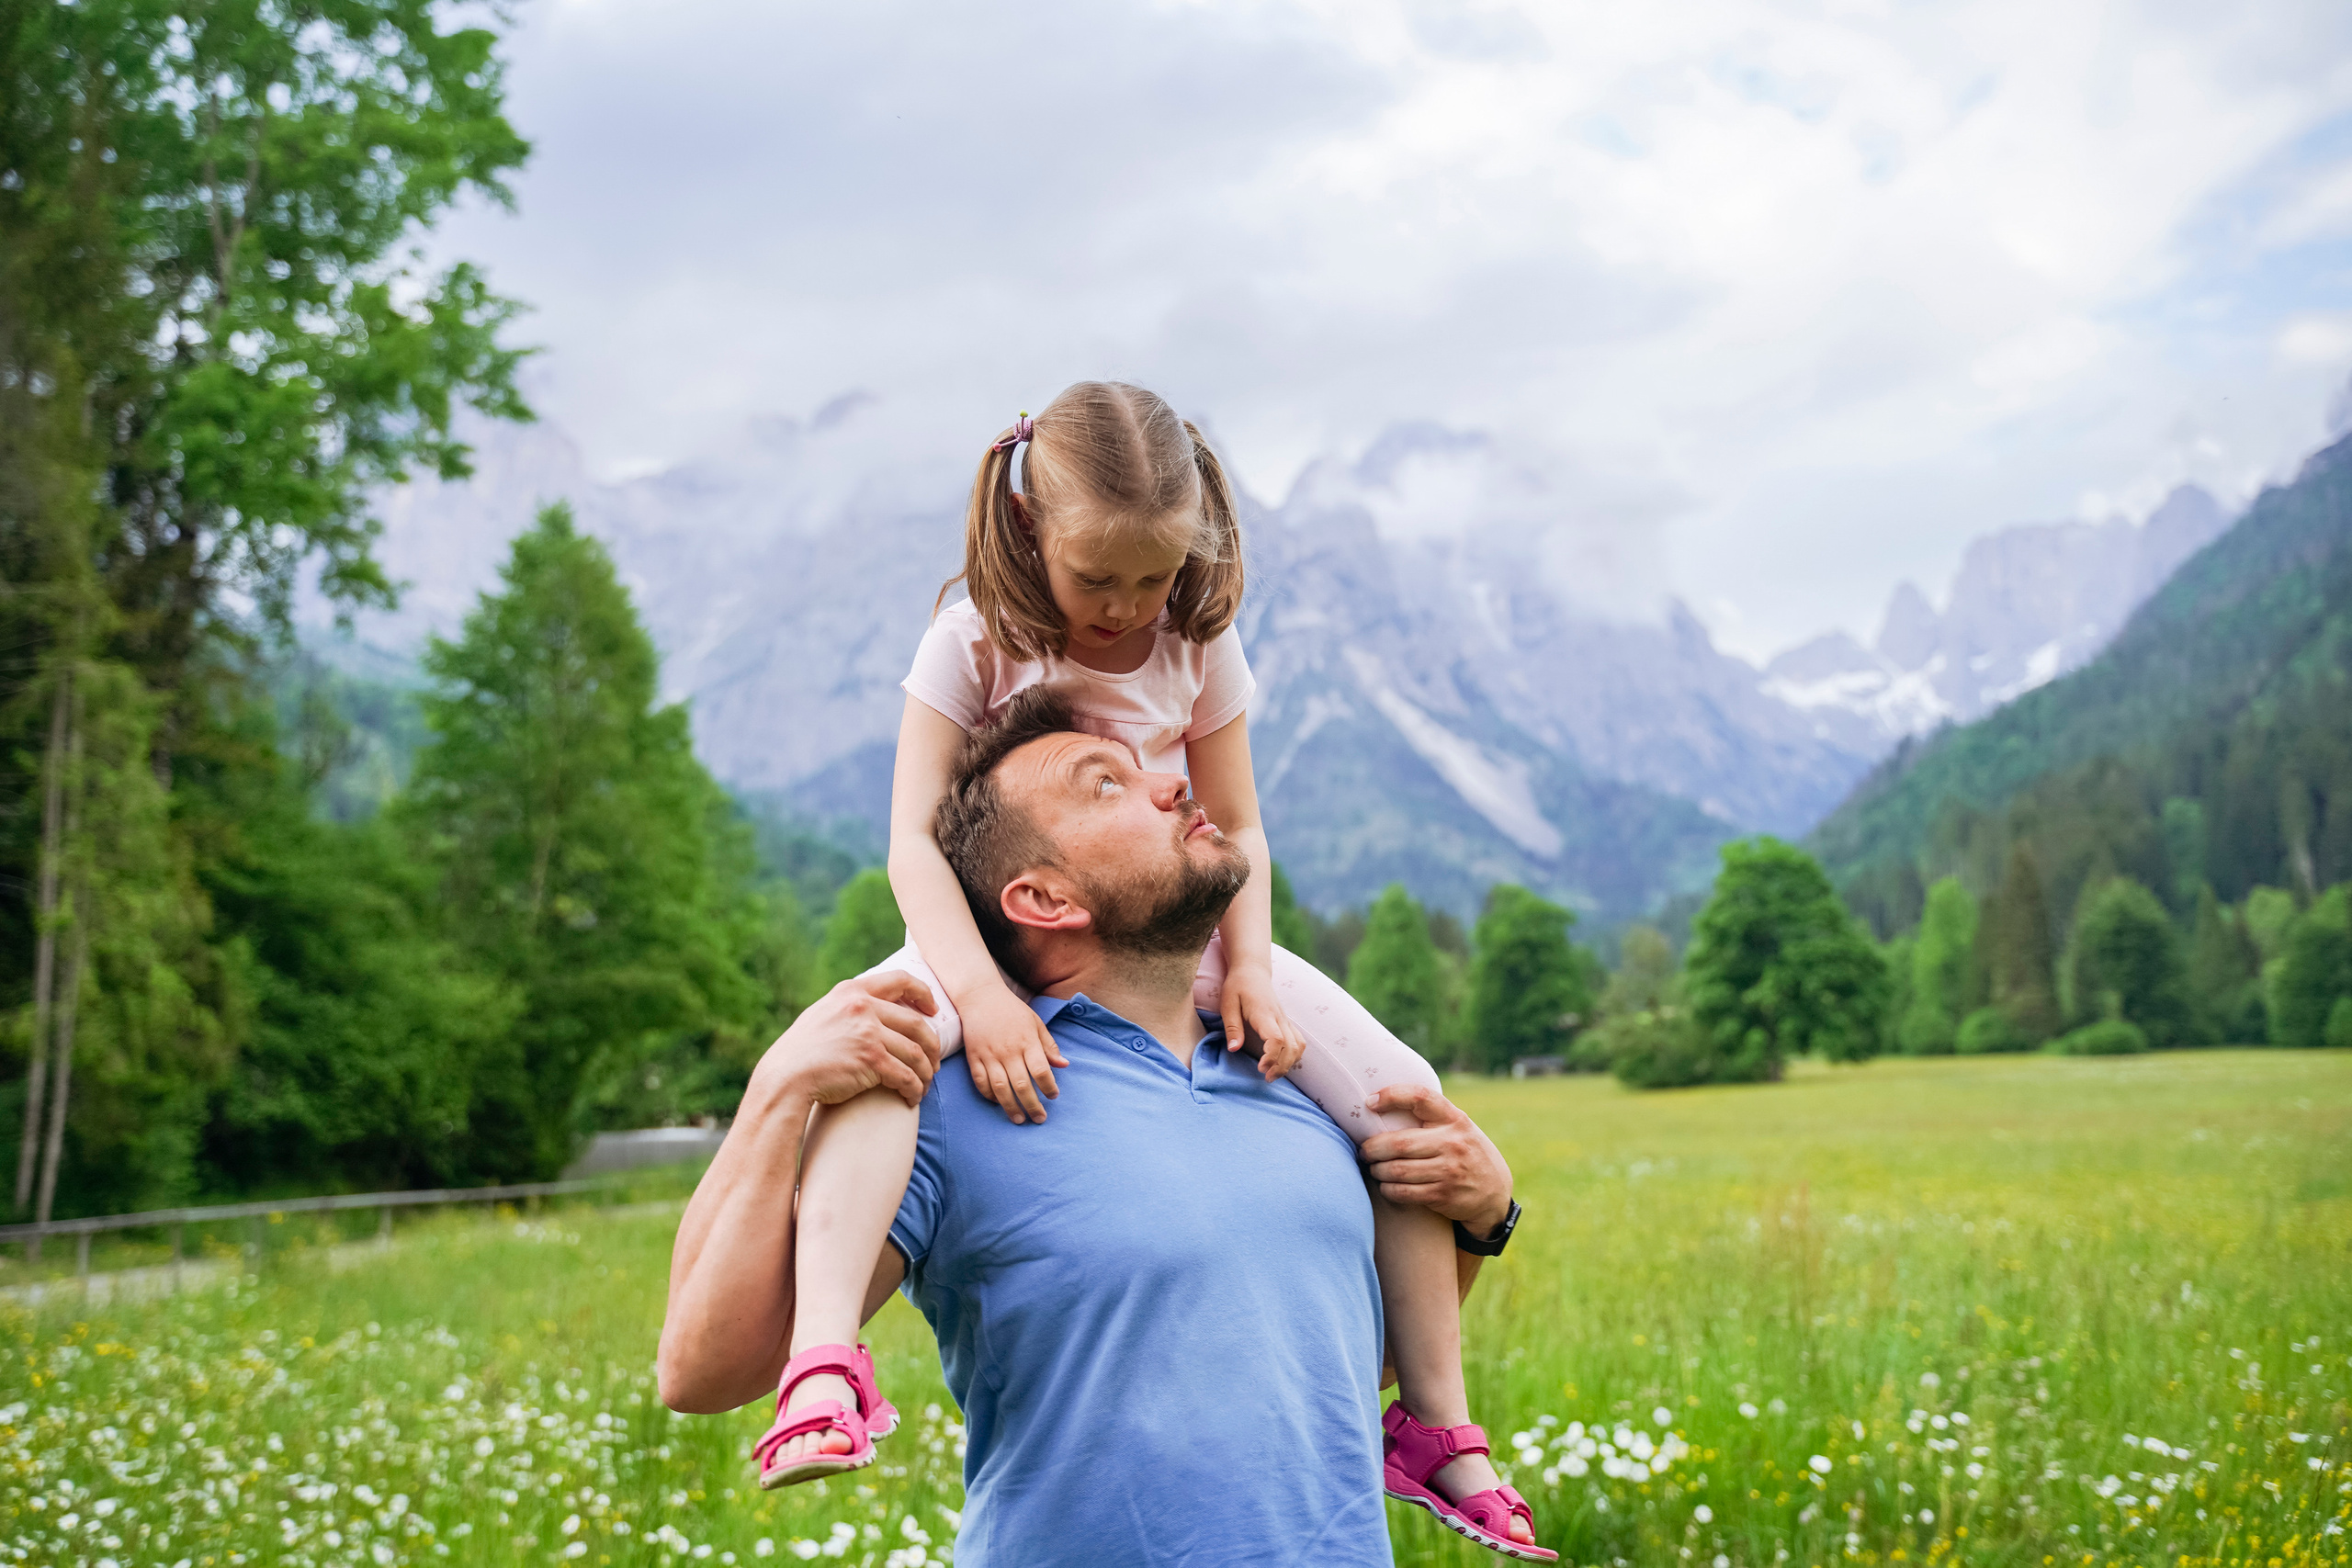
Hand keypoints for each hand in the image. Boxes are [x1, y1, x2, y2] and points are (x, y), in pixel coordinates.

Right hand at [749, 970, 942, 1110]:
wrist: (785, 1077)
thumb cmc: (802, 1051)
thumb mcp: (824, 1013)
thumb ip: (849, 1006)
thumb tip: (876, 1007)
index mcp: (852, 991)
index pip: (900, 980)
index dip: (924, 993)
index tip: (933, 1009)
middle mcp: (863, 1007)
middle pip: (916, 1022)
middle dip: (932, 1044)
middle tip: (935, 1060)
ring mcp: (869, 1033)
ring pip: (915, 1051)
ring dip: (926, 1071)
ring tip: (925, 1082)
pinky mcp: (872, 1060)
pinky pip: (906, 1075)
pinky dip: (915, 1088)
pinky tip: (913, 1097)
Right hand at [961, 983, 1069, 1124]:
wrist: (980, 996)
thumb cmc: (1012, 1010)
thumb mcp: (1035, 1022)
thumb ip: (1049, 1045)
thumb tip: (1064, 1065)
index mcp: (1027, 1041)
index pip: (1041, 1070)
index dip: (1049, 1087)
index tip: (1053, 1096)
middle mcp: (1008, 1050)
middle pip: (1022, 1085)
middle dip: (1032, 1106)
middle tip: (1040, 1119)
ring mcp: (989, 1055)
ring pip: (1000, 1088)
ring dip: (1010, 1107)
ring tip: (1019, 1120)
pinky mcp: (973, 1057)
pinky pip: (981, 1082)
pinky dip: (989, 1096)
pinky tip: (997, 1103)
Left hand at [1218, 962, 1302, 1080]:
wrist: (1252, 970)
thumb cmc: (1237, 986)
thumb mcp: (1228, 1004)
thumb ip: (1232, 1027)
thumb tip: (1234, 1049)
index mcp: (1264, 1013)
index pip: (1276, 1039)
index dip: (1271, 1057)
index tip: (1260, 1068)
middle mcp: (1279, 1017)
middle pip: (1291, 1046)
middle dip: (1282, 1066)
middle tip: (1266, 1078)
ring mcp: (1285, 1019)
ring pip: (1298, 1045)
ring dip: (1290, 1063)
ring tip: (1274, 1074)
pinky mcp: (1286, 1022)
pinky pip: (1298, 1041)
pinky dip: (1295, 1055)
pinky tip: (1282, 1063)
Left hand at [1359, 1085, 1511, 1236]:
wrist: (1494, 1193)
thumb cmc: (1465, 1153)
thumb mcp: (1458, 1128)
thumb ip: (1432, 1118)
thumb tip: (1380, 1106)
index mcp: (1454, 1119)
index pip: (1420, 1097)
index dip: (1391, 1095)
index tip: (1370, 1102)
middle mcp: (1453, 1143)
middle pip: (1399, 1143)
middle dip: (1373, 1148)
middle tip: (1365, 1151)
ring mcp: (1449, 1170)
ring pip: (1397, 1170)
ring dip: (1378, 1171)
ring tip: (1374, 1168)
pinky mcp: (1443, 1195)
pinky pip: (1403, 1192)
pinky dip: (1388, 1189)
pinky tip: (1386, 1185)